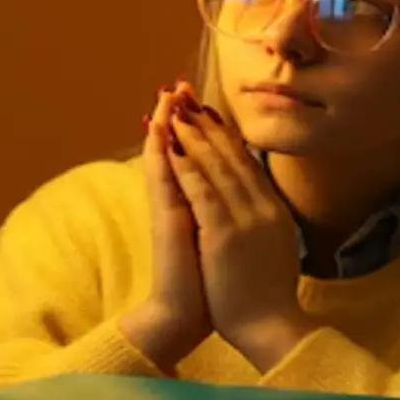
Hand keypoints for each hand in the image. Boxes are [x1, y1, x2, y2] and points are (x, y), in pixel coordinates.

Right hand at [117, 83, 210, 372]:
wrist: (188, 314)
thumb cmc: (210, 286)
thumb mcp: (224, 243)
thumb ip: (226, 218)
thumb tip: (241, 201)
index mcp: (200, 206)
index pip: (200, 160)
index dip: (201, 131)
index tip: (203, 104)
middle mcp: (181, 202)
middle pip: (180, 149)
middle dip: (181, 116)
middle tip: (178, 84)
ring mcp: (169, 208)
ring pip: (165, 156)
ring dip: (165, 122)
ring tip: (166, 94)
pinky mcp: (163, 217)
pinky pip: (160, 175)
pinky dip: (159, 150)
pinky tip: (159, 127)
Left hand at [166, 101, 313, 371]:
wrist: (270, 329)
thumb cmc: (266, 298)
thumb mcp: (273, 249)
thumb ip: (265, 223)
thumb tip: (258, 205)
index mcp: (275, 211)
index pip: (248, 163)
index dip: (227, 134)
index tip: (210, 111)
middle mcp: (263, 207)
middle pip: (232, 155)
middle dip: (207, 123)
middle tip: (187, 95)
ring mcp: (246, 218)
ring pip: (216, 166)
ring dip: (193, 135)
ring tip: (175, 110)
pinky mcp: (225, 233)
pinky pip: (203, 190)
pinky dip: (188, 165)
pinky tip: (173, 146)